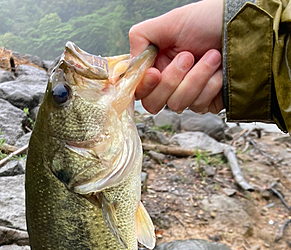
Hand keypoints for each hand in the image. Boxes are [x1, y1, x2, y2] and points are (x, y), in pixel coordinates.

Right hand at [129, 0, 223, 114]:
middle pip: (154, 104)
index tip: (154, 74)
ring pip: (178, 104)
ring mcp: (188, 95)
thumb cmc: (208, 20)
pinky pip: (199, 106)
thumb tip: (128, 65)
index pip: (138, 91)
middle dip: (172, 80)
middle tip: (189, 55)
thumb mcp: (170, 21)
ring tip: (213, 56)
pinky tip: (220, 71)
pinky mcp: (206, 103)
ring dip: (197, 78)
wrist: (243, 28)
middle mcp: (169, 84)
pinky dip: (211, 86)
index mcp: (156, 65)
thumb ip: (141, 38)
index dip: (144, 87)